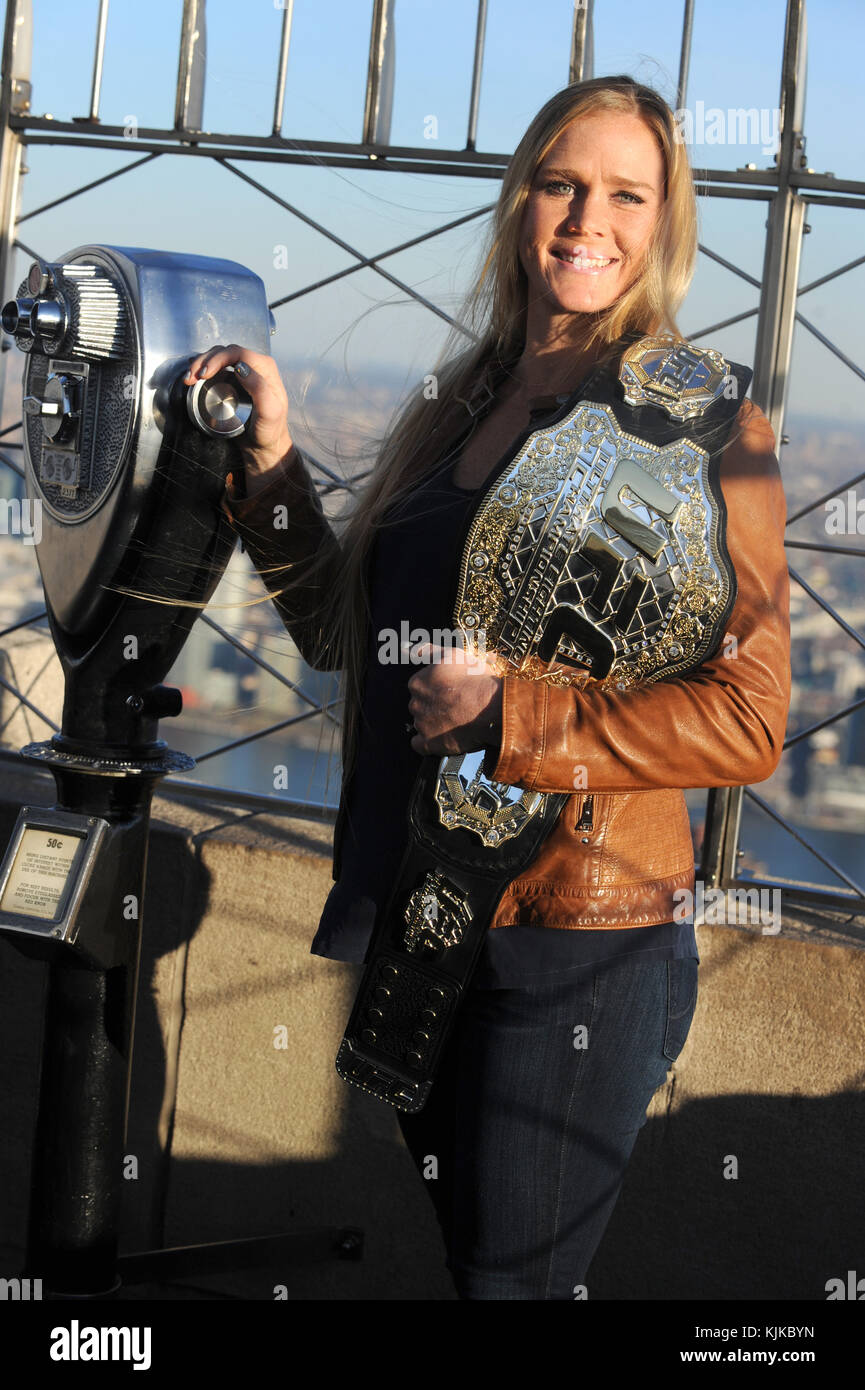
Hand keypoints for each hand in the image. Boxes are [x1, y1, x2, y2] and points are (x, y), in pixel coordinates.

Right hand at [184, 344, 293, 476]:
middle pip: (225, 352)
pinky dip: (201, 371)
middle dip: (205, 361)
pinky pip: (214, 368)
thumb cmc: (269, 430)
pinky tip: (193, 378)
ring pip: (217, 357)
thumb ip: (259, 388)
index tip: (204, 373)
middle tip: (193, 376)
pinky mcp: (231, 380)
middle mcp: (254, 366)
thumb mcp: (269, 412)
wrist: (263, 445)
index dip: (218, 359)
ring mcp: (241, 372)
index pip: (238, 353)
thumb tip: (240, 367)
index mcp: (265, 368)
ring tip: (189, 378)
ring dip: (200, 364)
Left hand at [407, 643, 502, 755]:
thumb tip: (412, 648)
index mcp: (418, 683)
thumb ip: (429, 651)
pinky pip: (421, 745)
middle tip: (457, 706)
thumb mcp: (453, 655)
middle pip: (421, 705)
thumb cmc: (475, 680)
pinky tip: (445, 737)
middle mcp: (415, 703)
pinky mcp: (429, 743)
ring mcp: (421, 724)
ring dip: (435, 723)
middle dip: (436, 706)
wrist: (491, 708)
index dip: (438, 689)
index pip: (421, 687)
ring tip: (457, 721)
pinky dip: (431, 742)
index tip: (452, 691)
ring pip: (423, 724)